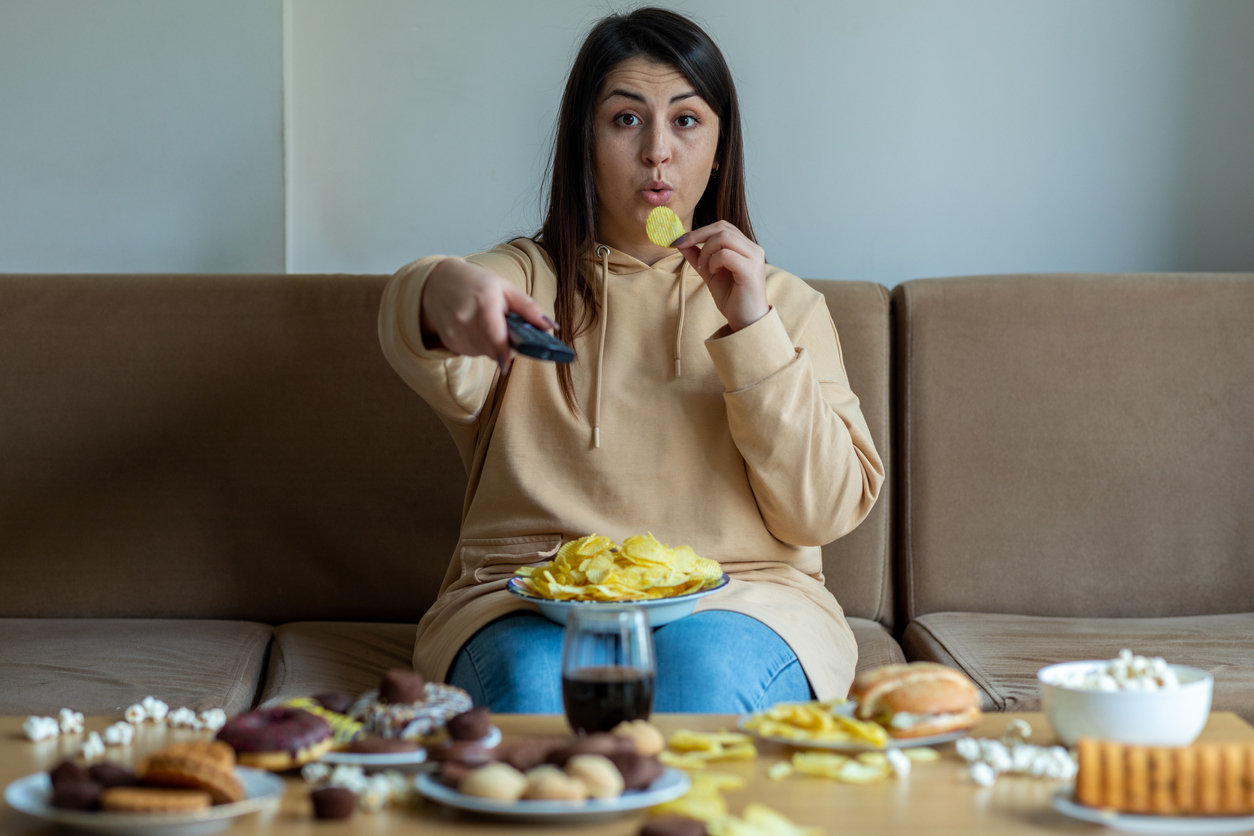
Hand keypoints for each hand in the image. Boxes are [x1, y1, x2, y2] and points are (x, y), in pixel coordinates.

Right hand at [419, 258, 555, 373]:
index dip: (504, 352)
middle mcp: (466, 320)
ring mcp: (455, 333)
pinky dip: (480, 345)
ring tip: (488, 325)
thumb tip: (550, 326)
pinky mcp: (450, 342)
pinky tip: (475, 329)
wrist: (437, 282)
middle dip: (506, 346)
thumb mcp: (505, 288)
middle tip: (508, 331)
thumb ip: (529, 308)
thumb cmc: (475, 283)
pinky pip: (473, 352)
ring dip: (493, 346)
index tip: (508, 363)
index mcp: (483, 303)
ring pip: (485, 353)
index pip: (495, 336)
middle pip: (494, 349)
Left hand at [675, 221, 767, 331]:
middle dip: (698, 235)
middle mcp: (753, 249)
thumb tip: (682, 243)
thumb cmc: (733, 299)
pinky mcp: (750, 270)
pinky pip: (726, 254)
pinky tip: (713, 272)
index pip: (722, 227)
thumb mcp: (710, 273)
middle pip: (722, 227)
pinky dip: (713, 261)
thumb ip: (698, 257)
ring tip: (704, 267)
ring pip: (724, 237)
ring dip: (706, 250)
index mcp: (745, 247)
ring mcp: (753, 258)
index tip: (679, 240)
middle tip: (682, 246)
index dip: (699, 231)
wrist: (746, 322)